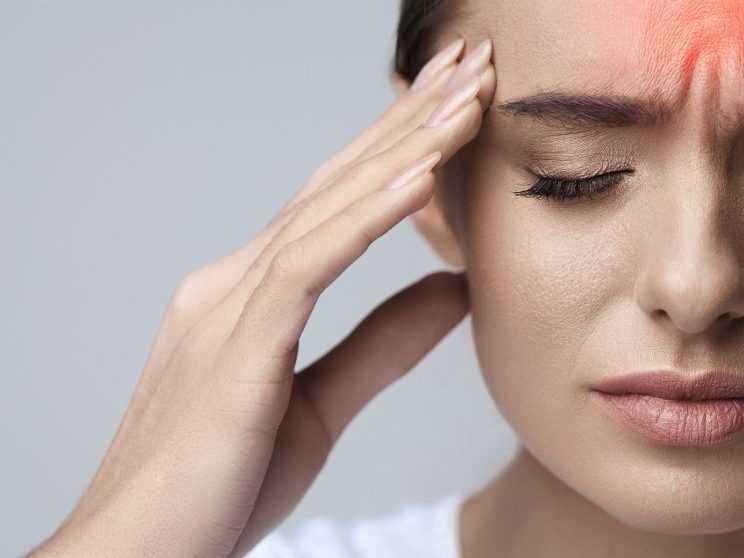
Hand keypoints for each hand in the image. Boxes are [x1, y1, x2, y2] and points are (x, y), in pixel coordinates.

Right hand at [32, 37, 496, 557]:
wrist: (138, 557)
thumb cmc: (216, 489)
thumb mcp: (323, 405)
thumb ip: (383, 343)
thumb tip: (454, 290)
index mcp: (250, 294)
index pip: (338, 200)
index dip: (399, 145)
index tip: (458, 102)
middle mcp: (233, 282)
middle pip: (337, 182)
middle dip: (409, 118)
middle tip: (472, 61)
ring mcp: (227, 308)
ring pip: (329, 208)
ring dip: (404, 148)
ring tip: (467, 98)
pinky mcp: (236, 348)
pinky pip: (310, 267)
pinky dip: (367, 219)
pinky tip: (418, 179)